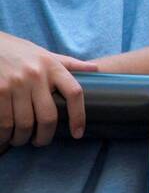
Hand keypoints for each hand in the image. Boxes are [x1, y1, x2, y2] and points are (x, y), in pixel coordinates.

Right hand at [0, 32, 96, 150]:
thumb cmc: (17, 51)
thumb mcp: (44, 53)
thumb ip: (68, 63)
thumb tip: (96, 69)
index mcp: (52, 66)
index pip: (74, 93)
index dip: (79, 116)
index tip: (78, 133)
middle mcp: (36, 75)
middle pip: (48, 116)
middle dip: (45, 136)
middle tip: (41, 141)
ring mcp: (15, 84)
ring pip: (25, 123)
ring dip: (23, 138)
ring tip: (21, 140)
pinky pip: (3, 122)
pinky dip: (4, 135)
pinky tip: (5, 138)